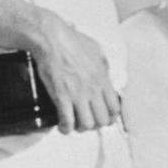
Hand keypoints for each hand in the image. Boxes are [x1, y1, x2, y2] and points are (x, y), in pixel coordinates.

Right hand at [31, 13, 120, 133]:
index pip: (115, 108)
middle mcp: (93, 88)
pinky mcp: (61, 96)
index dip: (110, 118)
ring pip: (87, 125)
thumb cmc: (71, 41)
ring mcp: (78, 94)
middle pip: (102, 120)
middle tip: (88, 122)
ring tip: (75, 124)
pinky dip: (65, 128)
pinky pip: (67, 121)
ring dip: (80, 128)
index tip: (104, 118)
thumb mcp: (97, 51)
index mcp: (103, 78)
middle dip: (96, 125)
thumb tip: (105, 75)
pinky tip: (62, 126)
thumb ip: (103, 66)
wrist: (52, 39)